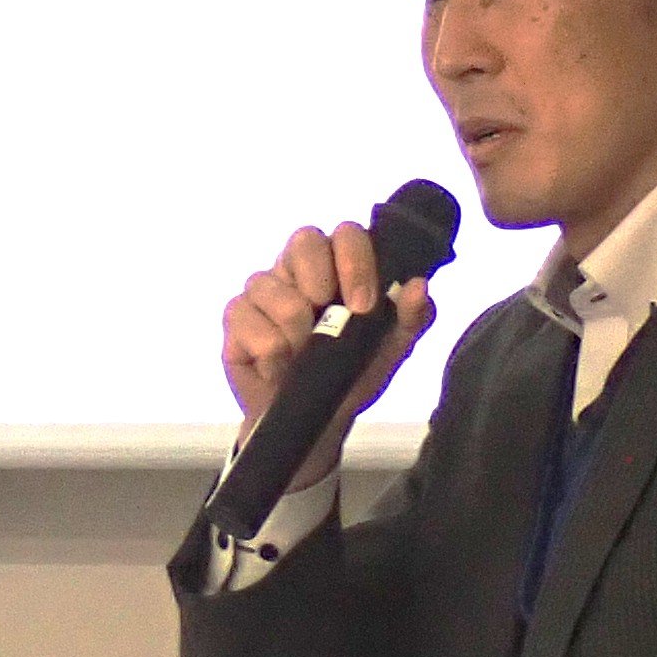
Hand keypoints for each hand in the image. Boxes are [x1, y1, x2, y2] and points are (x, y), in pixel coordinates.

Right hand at [220, 222, 435, 481]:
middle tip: (326, 319)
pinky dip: (269, 353)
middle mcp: (299, 268)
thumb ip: (411, 318)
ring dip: (293, 333)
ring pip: (270, 287)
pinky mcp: (236, 317)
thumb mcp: (390, 351)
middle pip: (303, 240)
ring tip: (303, 357)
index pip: (346, 235)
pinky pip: (247, 321)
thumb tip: (420, 286)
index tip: (363, 305)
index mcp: (339, 265)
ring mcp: (263, 290)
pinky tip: (278, 369)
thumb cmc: (351, 375)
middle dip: (318, 279)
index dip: (354, 262)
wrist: (315, 422)